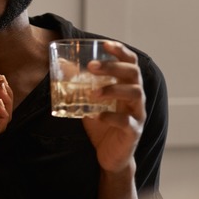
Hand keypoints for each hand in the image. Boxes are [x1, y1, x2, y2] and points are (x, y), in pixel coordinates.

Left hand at [82, 41, 145, 172]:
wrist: (111, 155)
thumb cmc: (102, 123)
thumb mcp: (89, 101)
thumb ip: (81, 85)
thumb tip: (60, 65)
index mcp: (127, 86)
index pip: (130, 62)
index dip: (120, 51)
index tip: (105, 44)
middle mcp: (136, 97)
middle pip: (133, 74)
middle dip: (113, 66)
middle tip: (91, 66)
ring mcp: (137, 113)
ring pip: (135, 94)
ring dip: (113, 89)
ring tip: (92, 92)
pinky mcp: (133, 131)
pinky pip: (126, 121)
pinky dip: (110, 117)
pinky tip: (95, 116)